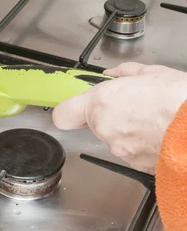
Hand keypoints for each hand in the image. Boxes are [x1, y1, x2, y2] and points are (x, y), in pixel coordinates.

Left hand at [52, 62, 186, 173]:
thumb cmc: (180, 100)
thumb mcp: (152, 73)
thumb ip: (124, 73)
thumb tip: (113, 74)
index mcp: (101, 103)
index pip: (63, 113)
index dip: (68, 109)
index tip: (74, 105)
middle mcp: (105, 128)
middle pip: (95, 123)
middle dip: (109, 114)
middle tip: (132, 104)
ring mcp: (121, 149)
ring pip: (115, 137)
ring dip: (128, 128)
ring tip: (152, 117)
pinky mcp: (137, 164)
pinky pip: (132, 150)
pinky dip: (142, 143)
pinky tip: (159, 132)